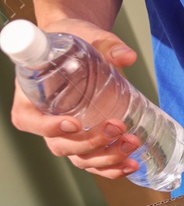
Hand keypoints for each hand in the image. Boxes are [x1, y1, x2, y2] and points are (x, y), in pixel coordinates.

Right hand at [10, 18, 142, 178]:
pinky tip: (131, 164)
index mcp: (31, 96)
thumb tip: (127, 56)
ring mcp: (67, 135)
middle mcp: (46, 120)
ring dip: (107, 158)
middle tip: (117, 127)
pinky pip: (95, 164)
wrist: (83, 50)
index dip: (48, 127)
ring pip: (80, 159)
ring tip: (132, 143)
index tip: (73, 123)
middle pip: (60, 145)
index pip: (28, 121)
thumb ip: (106, 44)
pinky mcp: (87, 141)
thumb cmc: (74, 43)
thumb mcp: (85, 37)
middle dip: (91, 142)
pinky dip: (112, 169)